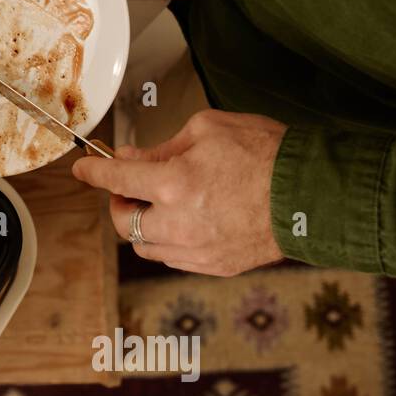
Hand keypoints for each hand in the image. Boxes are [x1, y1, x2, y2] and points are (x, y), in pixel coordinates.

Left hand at [72, 110, 287, 275]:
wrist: (314, 194)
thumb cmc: (267, 153)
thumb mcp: (209, 130)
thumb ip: (162, 147)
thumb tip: (130, 158)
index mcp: (174, 183)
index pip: (116, 180)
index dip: (93, 173)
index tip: (81, 169)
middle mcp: (179, 223)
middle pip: (124, 223)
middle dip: (119, 203)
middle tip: (130, 188)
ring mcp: (197, 250)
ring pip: (145, 247)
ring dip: (142, 226)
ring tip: (159, 206)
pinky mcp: (214, 266)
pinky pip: (172, 259)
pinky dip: (167, 242)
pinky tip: (183, 223)